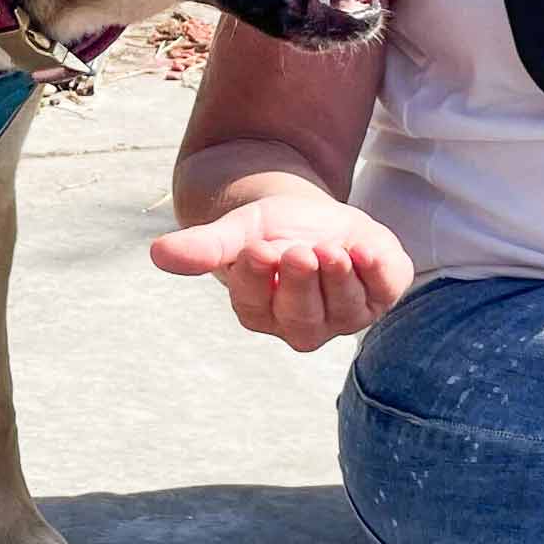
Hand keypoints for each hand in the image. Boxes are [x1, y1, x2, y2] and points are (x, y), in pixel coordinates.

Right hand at [149, 195, 413, 351]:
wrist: (311, 219)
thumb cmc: (267, 231)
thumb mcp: (236, 231)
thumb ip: (204, 247)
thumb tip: (158, 253)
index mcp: (261, 312)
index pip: (257, 305)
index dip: (258, 279)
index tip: (257, 249)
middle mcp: (304, 324)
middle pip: (303, 319)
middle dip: (303, 286)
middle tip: (301, 251)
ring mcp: (346, 313)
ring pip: (346, 310)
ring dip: (340, 280)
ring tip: (332, 247)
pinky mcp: (382, 292)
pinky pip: (385, 290)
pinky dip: (379, 272)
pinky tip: (366, 248)